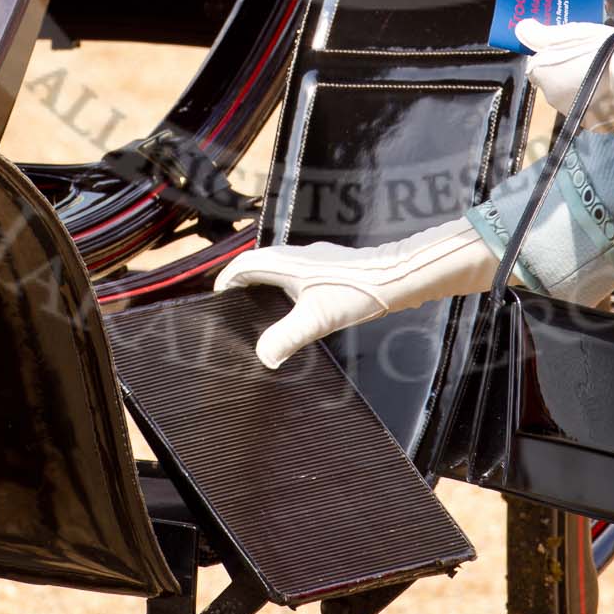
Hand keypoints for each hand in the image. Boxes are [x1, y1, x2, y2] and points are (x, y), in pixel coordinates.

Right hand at [212, 214, 498, 368]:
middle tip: (235, 309)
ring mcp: (315, 260)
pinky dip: (286, 290)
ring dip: (266, 287)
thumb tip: (262, 358)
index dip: (226, 280)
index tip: (217, 299)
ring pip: (279, 269)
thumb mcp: (317, 319)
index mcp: (285, 262)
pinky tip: (299, 312)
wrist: (396, 276)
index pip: (244, 264)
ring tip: (260, 314)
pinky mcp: (331, 267)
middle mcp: (297, 255)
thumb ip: (286, 338)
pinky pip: (297, 275)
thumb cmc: (355, 291)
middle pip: (259, 265)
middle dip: (243, 284)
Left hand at [515, 16, 613, 132]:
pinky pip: (595, 111)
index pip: (538, 66)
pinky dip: (602, 103)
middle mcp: (553, 99)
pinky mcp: (597, 126)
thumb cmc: (600, 48)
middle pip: (556, 83)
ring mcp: (575, 115)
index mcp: (542, 75)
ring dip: (585, 89)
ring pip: (576, 99)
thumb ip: (541, 34)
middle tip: (591, 57)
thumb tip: (521, 28)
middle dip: (568, 74)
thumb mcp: (570, 33)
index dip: (553, 57)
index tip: (571, 49)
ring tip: (607, 73)